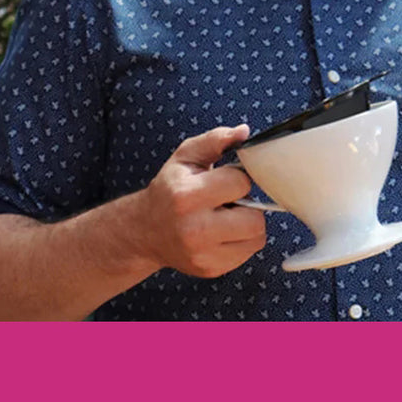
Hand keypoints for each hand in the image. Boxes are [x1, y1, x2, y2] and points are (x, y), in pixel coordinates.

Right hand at [135, 125, 266, 277]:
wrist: (145, 230)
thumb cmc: (169, 189)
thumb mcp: (185, 157)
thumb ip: (215, 140)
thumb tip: (244, 132)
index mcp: (187, 196)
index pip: (240, 183)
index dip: (238, 178)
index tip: (224, 180)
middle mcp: (194, 230)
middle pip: (254, 218)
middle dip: (247, 206)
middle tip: (228, 202)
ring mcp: (203, 254)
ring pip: (256, 238)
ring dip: (248, 225)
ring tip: (227, 217)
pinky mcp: (211, 269)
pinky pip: (248, 254)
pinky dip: (242, 241)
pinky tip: (223, 233)